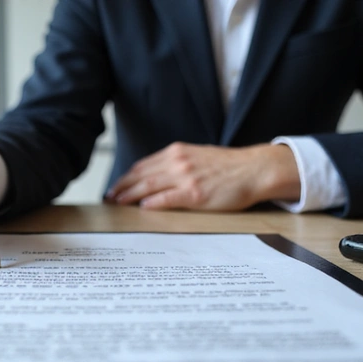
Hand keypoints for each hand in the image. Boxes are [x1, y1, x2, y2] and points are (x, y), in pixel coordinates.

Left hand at [105, 142, 300, 210]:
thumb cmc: (229, 167)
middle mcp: (178, 161)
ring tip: (118, 203)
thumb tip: (156, 176)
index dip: (126, 177)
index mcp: (177, 152)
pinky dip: (152, 203)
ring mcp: (186, 177)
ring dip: (130, 196)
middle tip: (108, 198)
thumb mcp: (198, 157)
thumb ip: (176, 164)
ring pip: (149, 186)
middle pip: (140, 175)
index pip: (143, 165)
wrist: (254, 170)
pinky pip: (167, 198)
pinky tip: (142, 208)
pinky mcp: (196, 193)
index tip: (115, 187)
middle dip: (121, 187)